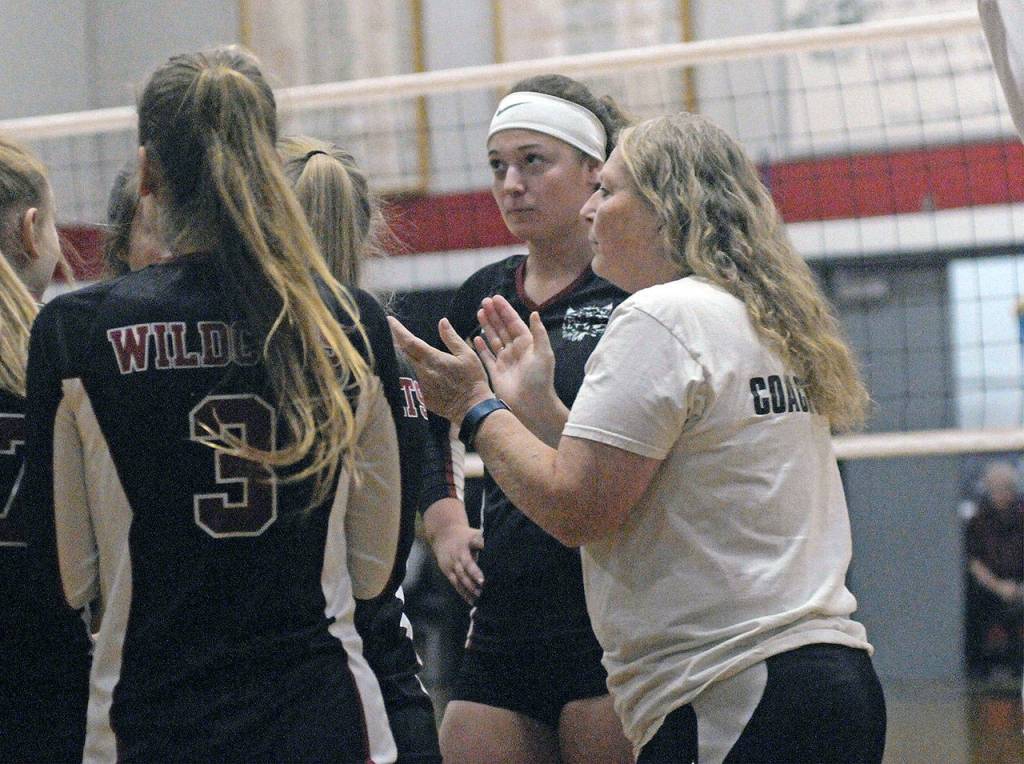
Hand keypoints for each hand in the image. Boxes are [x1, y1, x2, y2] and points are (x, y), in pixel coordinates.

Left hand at [388, 316, 492, 423]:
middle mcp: (421, 371)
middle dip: (393, 341)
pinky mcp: (419, 396)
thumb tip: (442, 322)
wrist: (471, 409)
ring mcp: (419, 385)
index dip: (397, 330)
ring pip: (401, 367)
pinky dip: (402, 371)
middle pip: (400, 353)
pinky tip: (401, 367)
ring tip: (392, 346)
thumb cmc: (472, 380)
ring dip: (396, 356)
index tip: (389, 320)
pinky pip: (406, 380)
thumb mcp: (467, 355)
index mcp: (432, 359)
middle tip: (388, 331)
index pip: (409, 341)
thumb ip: (452, 338)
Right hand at [431, 523, 484, 603]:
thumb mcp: (475, 534)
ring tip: (480, 597)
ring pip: (460, 578)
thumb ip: (484, 542)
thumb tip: (501, 550)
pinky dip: (464, 593)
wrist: (443, 535)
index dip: (480, 553)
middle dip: (474, 576)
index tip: (485, 565)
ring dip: (469, 588)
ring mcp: (451, 564)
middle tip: (484, 585)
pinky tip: (472, 601)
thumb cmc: (466, 536)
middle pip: (466, 567)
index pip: (475, 547)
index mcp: (467, 543)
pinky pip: (456, 584)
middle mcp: (458, 554)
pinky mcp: (448, 572)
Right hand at [474, 296, 556, 415]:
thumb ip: (538, 333)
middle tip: (483, 301)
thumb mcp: (544, 354)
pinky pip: (486, 356)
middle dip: (494, 314)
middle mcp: (515, 350)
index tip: (495, 298)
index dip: (505, 310)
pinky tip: (475, 337)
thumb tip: (534, 313)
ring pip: (493, 339)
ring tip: (479, 312)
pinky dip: (481, 347)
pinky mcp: (495, 372)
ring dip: (487, 326)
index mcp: (527, 344)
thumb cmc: (540, 379)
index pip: (514, 322)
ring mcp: (504, 361)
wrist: (532, 404)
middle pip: (502, 328)